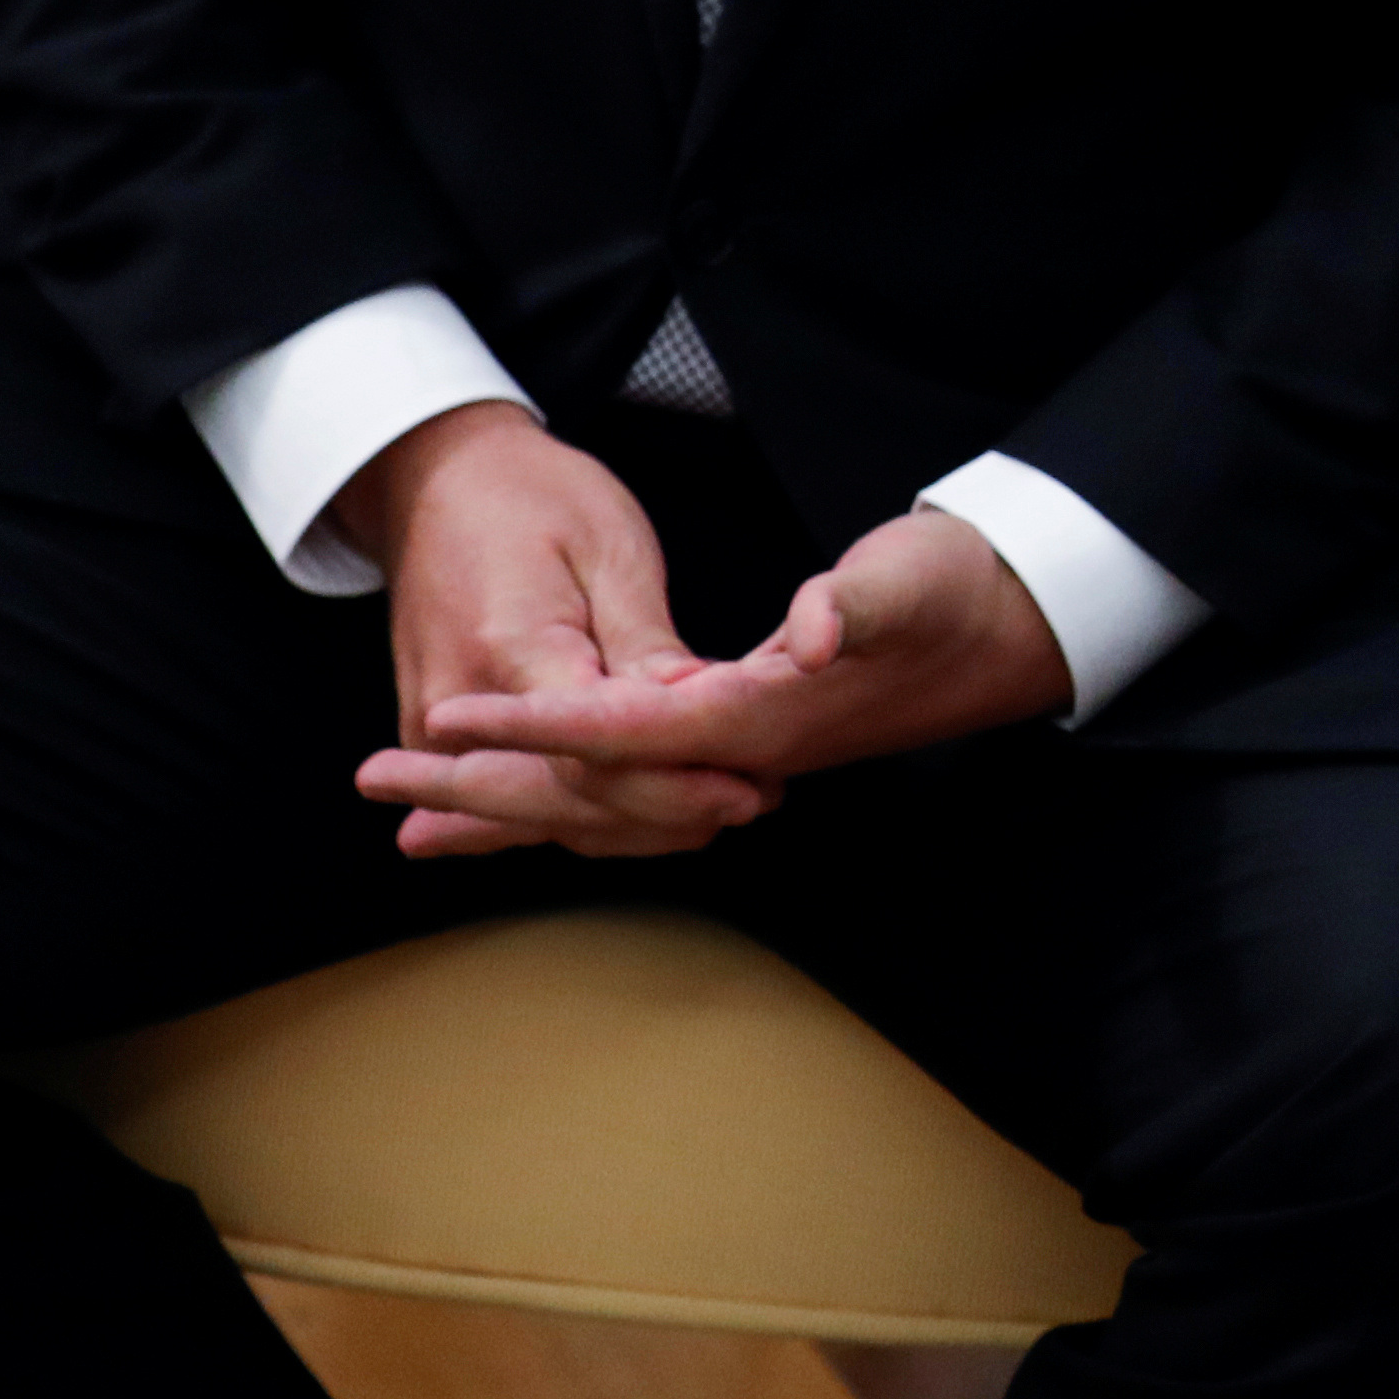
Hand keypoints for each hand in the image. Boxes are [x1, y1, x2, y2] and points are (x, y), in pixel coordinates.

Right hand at [344, 406, 770, 861]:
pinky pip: (517, 796)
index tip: (750, 788)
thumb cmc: (531, 499)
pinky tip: (639, 831)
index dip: (676, 785)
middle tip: (757, 802)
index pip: (595, 761)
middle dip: (668, 813)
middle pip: (572, 803)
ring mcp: (436, 730)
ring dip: (632, 825)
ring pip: (546, 813)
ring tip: (717, 815)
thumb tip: (694, 707)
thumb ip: (644, 642)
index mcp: (508, 651)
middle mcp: (458, 709)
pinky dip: (579, 815)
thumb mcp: (607, 546)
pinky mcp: (438, 736)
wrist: (437, 479)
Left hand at [384, 503, 1071, 836]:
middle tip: (377, 782)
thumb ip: (861, 607)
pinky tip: (516, 809)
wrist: (1021, 622)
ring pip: (599, 803)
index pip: (624, 735)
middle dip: (481, 792)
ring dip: (503, 809)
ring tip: (411, 819)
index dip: (535, 730)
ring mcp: (740, 758)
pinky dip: (559, 804)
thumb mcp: (912, 580)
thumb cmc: (961, 591)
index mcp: (761, 716)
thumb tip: (813, 632)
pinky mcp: (741, 744)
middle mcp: (741, 753)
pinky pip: (628, 790)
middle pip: (589, 793)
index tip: (449, 723)